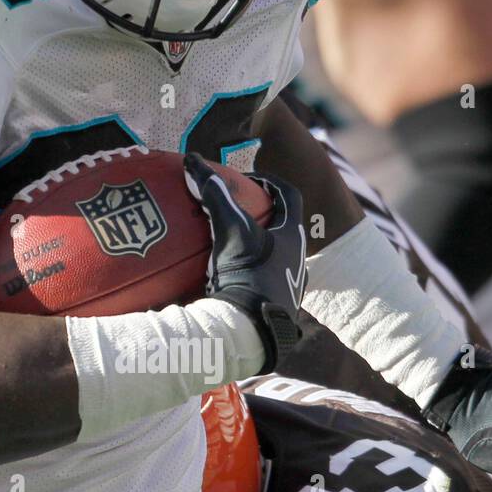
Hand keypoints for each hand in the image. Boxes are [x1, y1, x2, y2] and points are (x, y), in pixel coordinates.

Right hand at [183, 153, 306, 371]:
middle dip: (264, 217)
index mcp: (293, 238)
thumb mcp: (230, 230)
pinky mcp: (276, 308)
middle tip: (239, 211)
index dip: (272, 183)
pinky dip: (249, 276)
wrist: (250, 330)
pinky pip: (265, 284)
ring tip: (231, 245)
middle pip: (284, 228)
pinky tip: (228, 279)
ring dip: (258, 248)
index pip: (290, 197)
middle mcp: (298, 261)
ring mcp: (289, 287)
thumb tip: (193, 161)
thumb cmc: (247, 275)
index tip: (251, 181)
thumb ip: (214, 195)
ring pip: (277, 258)